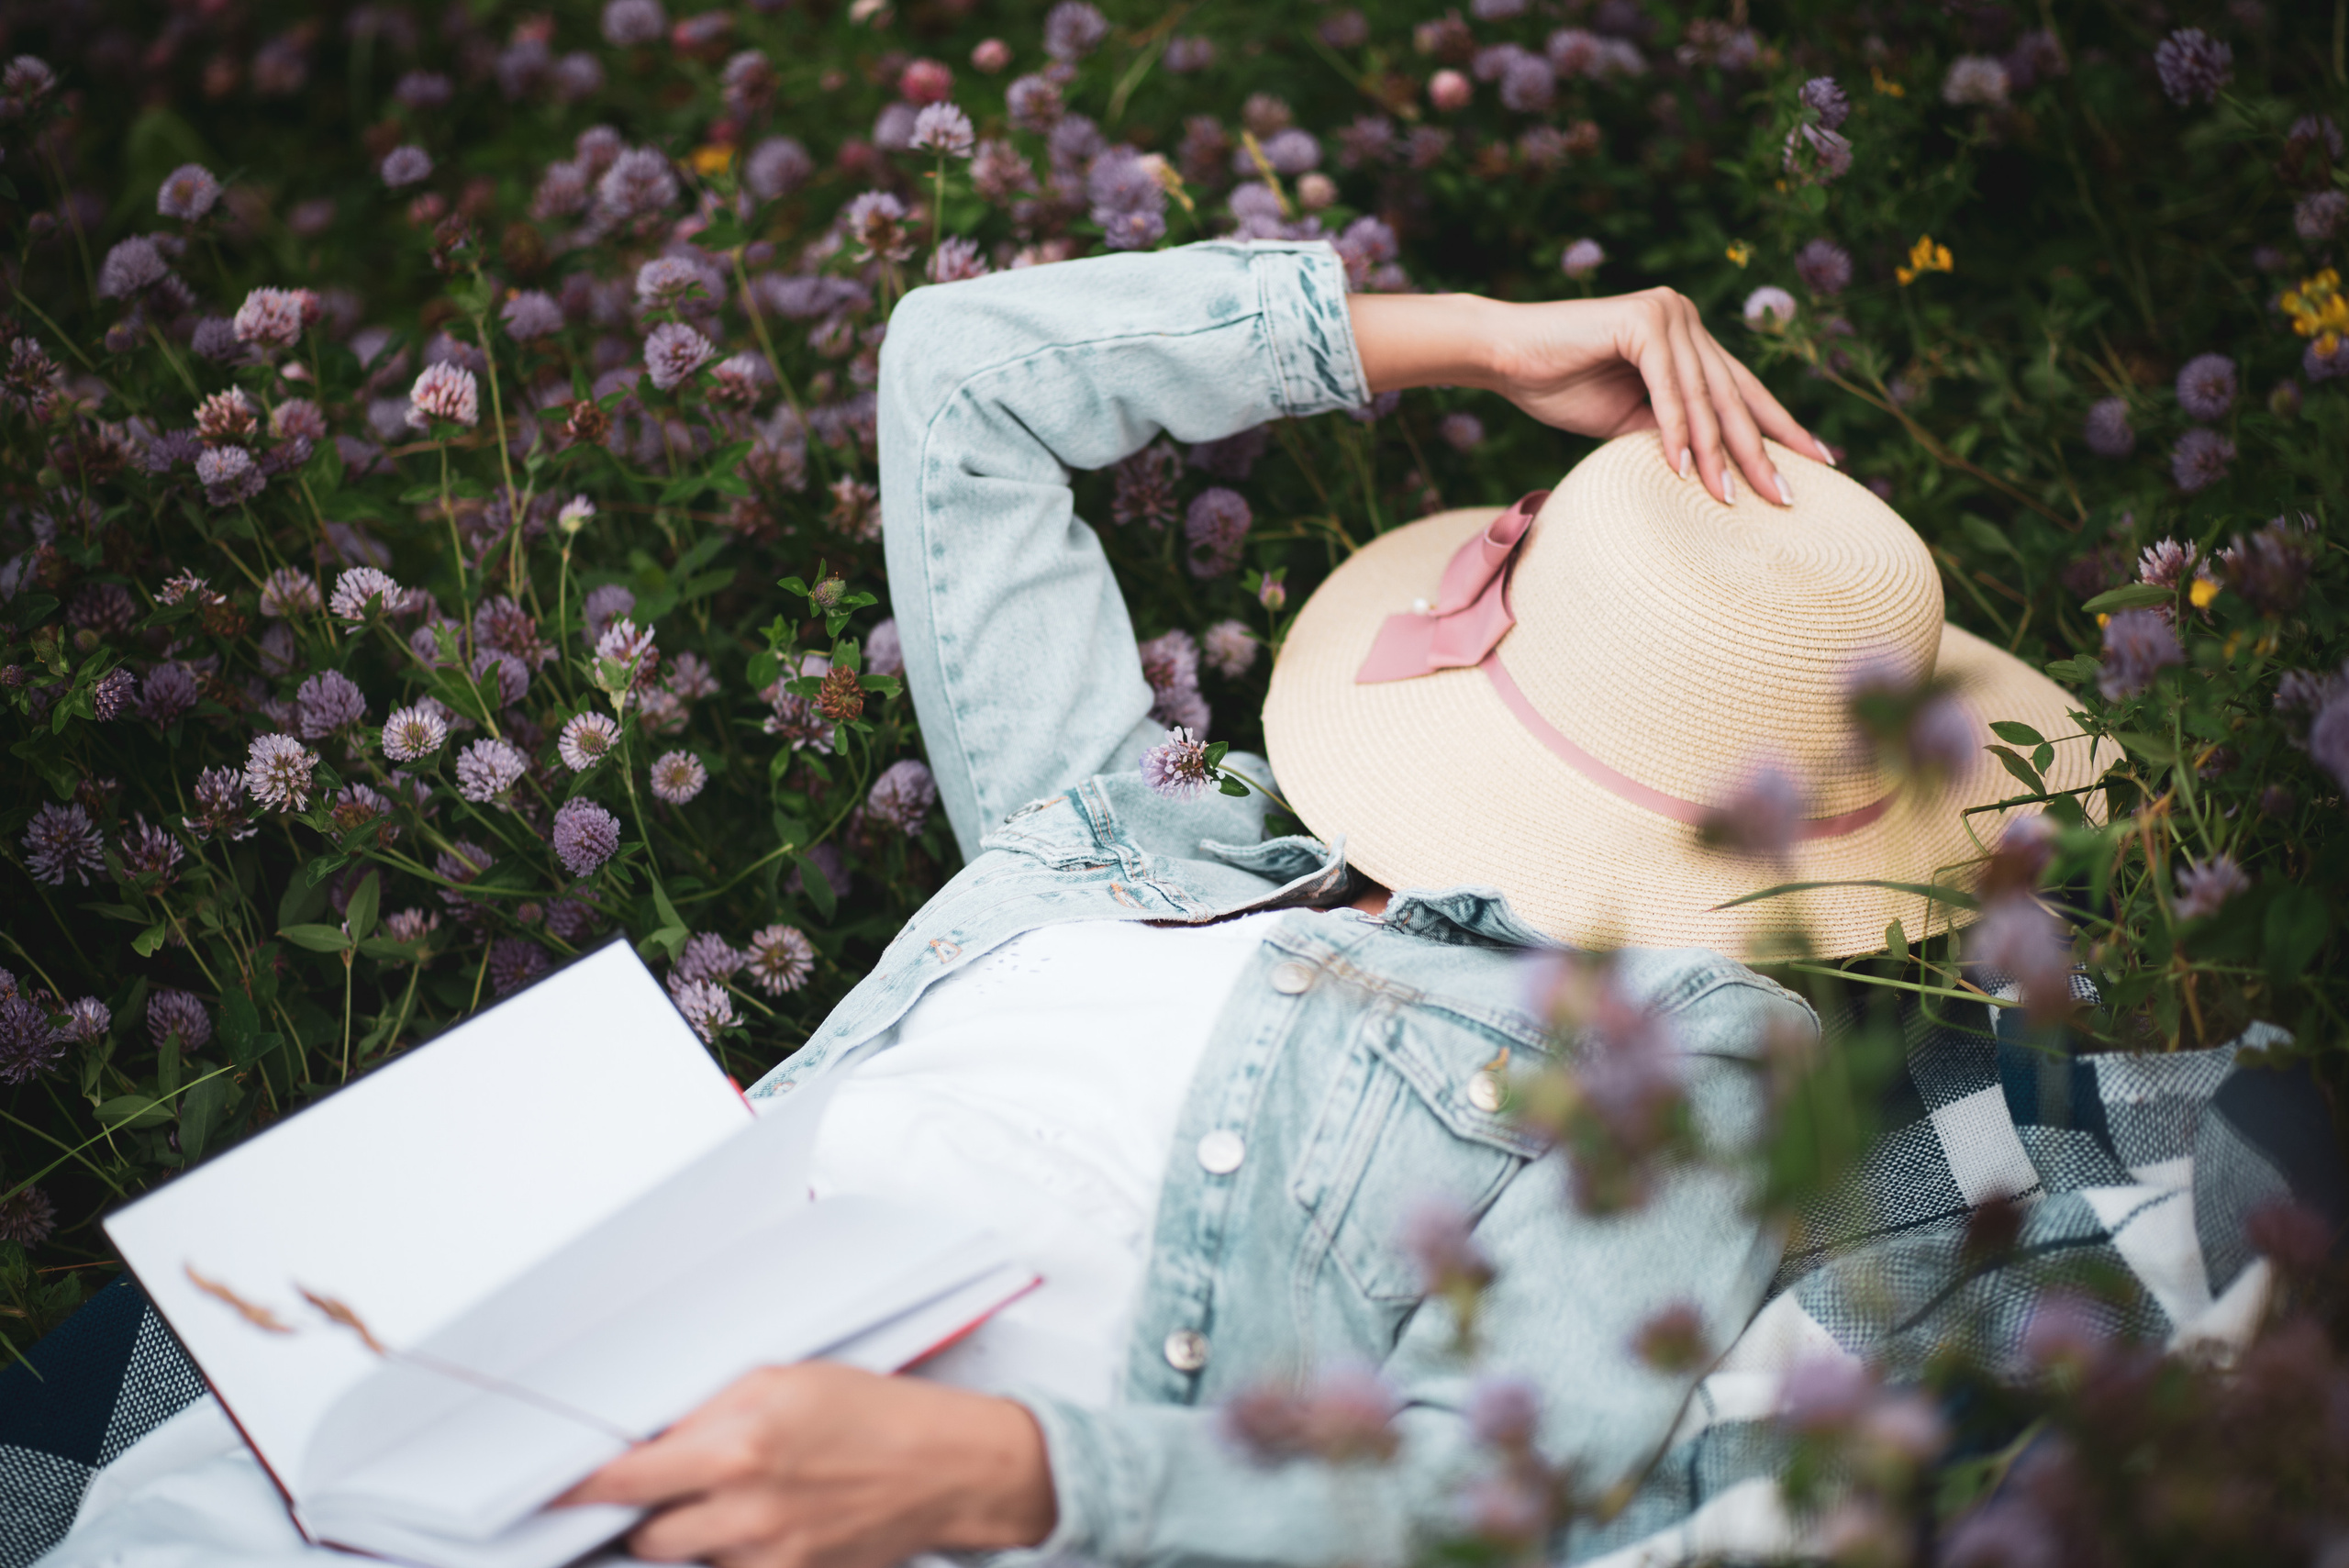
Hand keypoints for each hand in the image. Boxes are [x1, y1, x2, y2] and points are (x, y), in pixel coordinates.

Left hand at [556, 1362, 1055, 1567]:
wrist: (948, 1467)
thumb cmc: (876, 1413)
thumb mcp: (788, 1380)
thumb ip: (710, 1412)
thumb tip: (653, 1440)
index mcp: (741, 1444)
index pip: (628, 1480)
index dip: (582, 1492)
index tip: (556, 1495)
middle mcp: (749, 1507)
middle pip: (647, 1537)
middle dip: (647, 1517)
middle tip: (673, 1490)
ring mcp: (770, 1556)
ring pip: (688, 1563)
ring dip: (695, 1539)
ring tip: (740, 1502)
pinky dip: (736, 1557)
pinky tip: (768, 1526)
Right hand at [1348, 289, 1832, 508]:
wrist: (1503, 357)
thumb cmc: (1558, 386)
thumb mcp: (1629, 421)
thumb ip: (1673, 434)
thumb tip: (1716, 472)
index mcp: (1688, 338)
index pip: (1742, 389)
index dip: (1780, 428)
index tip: (1819, 463)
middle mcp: (1685, 317)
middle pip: (1733, 393)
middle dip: (1761, 448)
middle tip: (1788, 495)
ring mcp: (1667, 312)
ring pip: (1704, 393)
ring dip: (1718, 450)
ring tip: (1734, 497)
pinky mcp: (1642, 319)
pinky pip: (1669, 385)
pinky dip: (1677, 428)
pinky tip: (1686, 467)